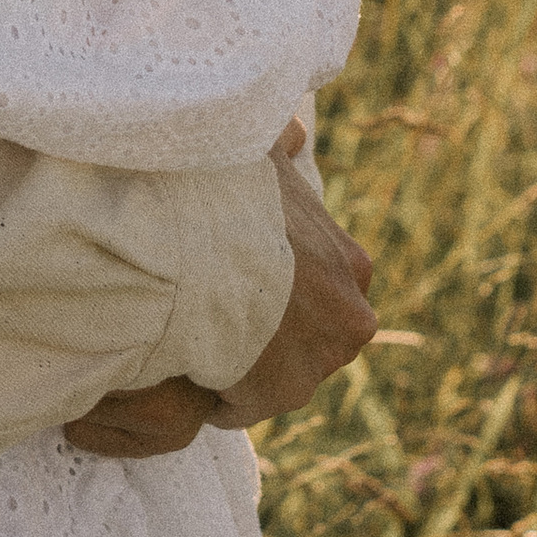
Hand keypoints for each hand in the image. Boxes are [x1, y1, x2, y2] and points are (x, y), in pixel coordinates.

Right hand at [65, 130, 377, 460]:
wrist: (199, 242)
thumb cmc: (227, 191)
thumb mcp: (259, 153)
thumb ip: (280, 145)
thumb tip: (295, 133)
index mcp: (350, 264)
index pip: (322, 291)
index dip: (277, 288)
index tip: (238, 279)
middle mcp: (350, 318)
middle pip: (305, 339)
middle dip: (268, 332)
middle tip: (213, 307)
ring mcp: (319, 363)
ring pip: (275, 375)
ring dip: (240, 363)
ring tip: (196, 333)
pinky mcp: (282, 395)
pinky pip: (240, 404)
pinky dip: (214, 389)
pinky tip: (185, 359)